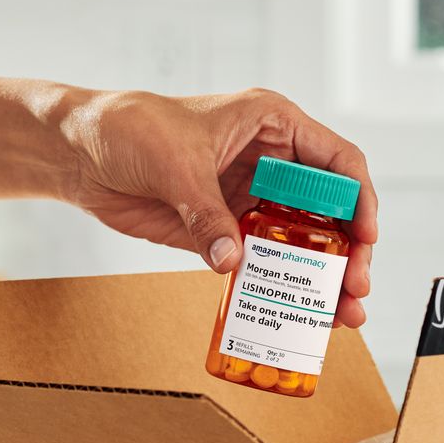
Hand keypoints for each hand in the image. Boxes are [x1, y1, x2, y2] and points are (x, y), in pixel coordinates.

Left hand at [57, 87, 378, 326]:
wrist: (78, 152)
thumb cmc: (128, 128)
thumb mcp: (174, 164)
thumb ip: (206, 214)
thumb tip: (233, 261)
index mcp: (273, 126)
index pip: (337, 162)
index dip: (359, 199)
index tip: (365, 237)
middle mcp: (272, 163)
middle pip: (330, 210)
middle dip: (349, 252)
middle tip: (354, 290)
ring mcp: (252, 200)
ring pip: (304, 243)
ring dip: (324, 279)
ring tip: (339, 317)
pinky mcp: (226, 231)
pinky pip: (265, 263)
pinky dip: (283, 289)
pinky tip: (299, 315)